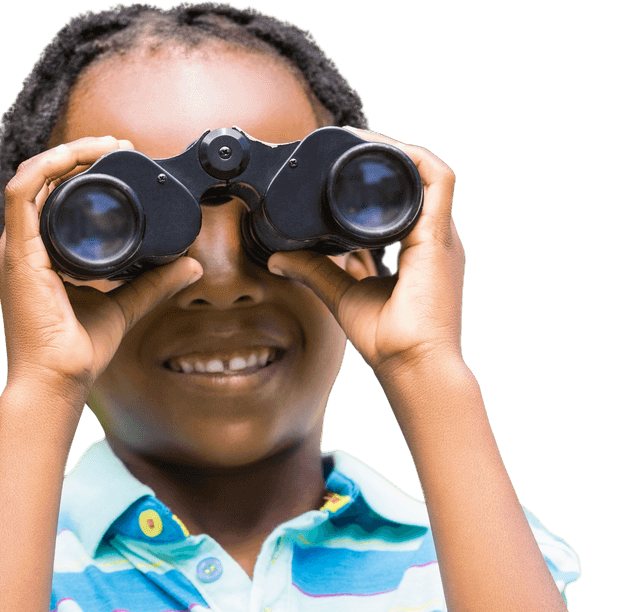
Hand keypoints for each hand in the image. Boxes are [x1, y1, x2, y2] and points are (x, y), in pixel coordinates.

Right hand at [0, 136, 202, 403]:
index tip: (118, 158)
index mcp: (41, 255)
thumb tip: (191, 266)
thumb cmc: (77, 352)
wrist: (58, 381)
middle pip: (42, 180)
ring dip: (66, 153)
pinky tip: (75, 156)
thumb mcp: (123, 307)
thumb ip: (152, 284)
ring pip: (31, 177)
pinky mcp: (18, 253)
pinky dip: (47, 168)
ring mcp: (17, 248)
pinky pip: (23, 193)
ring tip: (103, 144)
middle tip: (117, 144)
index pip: (53, 196)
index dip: (81, 170)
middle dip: (78, 154)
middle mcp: (24, 247)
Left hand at [267, 129, 464, 379]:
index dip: (373, 181)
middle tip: (345, 143)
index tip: (341, 167)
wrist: (411, 365)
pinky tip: (384, 151)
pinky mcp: (440, 237)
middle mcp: (431, 238)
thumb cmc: (388, 341)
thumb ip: (315, 271)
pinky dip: (413, 159)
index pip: (398, 203)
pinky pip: (438, 180)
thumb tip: (279, 259)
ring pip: (426, 172)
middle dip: (382, 158)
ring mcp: (440, 236)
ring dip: (395, 151)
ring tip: (360, 139)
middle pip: (412, 181)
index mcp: (415, 251)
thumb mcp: (342, 295)